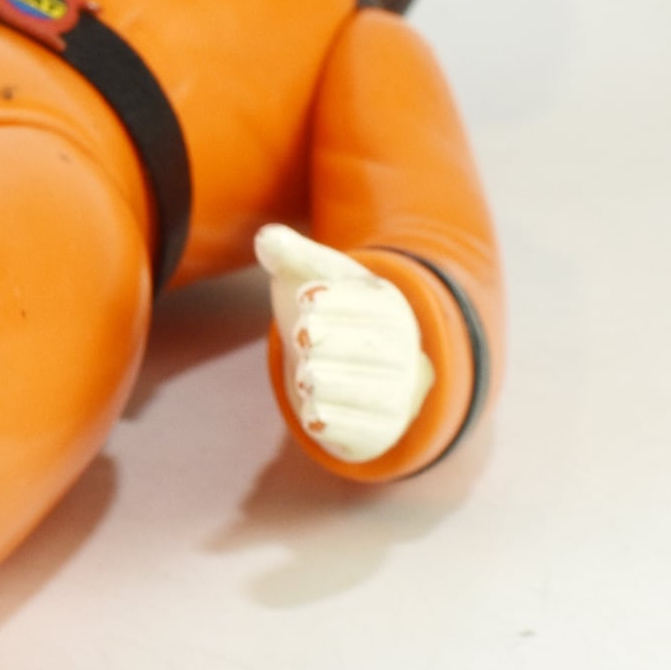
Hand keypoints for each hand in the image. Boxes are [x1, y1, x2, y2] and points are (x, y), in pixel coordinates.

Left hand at [254, 224, 434, 464]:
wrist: (354, 370)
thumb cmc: (330, 316)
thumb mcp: (315, 279)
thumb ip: (292, 256)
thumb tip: (266, 238)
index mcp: (390, 307)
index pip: (371, 302)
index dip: (336, 300)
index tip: (308, 298)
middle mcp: (404, 351)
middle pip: (369, 347)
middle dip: (328, 343)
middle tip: (304, 338)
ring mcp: (397, 394)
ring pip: (365, 391)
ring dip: (326, 383)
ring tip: (307, 376)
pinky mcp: (382, 429)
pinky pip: (361, 430)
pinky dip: (333, 422)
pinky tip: (313, 412)